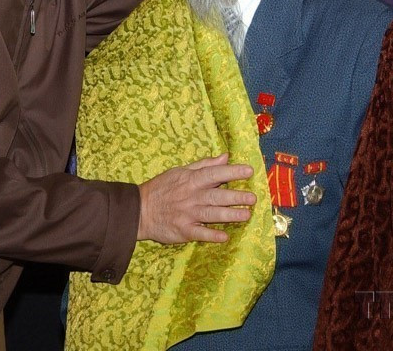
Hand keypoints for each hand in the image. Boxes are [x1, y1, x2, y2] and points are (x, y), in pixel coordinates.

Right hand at [137, 153, 255, 243]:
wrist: (140, 210)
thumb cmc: (162, 188)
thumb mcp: (180, 171)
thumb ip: (204, 165)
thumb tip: (225, 157)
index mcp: (191, 180)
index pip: (215, 174)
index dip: (232, 172)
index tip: (249, 171)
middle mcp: (191, 197)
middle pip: (217, 196)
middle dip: (236, 197)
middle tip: (253, 198)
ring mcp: (188, 214)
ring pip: (212, 214)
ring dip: (230, 215)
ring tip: (246, 215)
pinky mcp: (184, 230)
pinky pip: (200, 233)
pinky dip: (212, 235)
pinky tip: (224, 236)